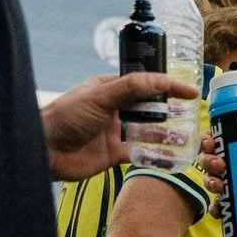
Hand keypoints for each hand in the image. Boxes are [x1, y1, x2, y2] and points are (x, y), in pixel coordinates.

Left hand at [41, 74, 199, 180]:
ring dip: (166, 133)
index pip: (144, 84)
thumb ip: (131, 88)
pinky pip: (140, 154)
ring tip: (186, 136)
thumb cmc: (66, 117)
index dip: (167, 86)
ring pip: (147, 131)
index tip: (189, 91)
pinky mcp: (113, 154)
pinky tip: (171, 157)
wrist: (44, 151)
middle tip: (192, 113)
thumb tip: (161, 79)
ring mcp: (115, 132)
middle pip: (149, 107)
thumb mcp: (100, 96)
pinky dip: (156, 155)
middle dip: (170, 110)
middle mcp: (114, 109)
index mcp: (109, 89)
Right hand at [201, 125, 236, 221]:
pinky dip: (215, 208)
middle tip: (220, 164)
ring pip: (208, 182)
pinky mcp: (229, 205)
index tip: (211, 142)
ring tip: (219, 184)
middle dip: (207, 161)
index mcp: (231, 150)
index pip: (212, 141)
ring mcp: (225, 186)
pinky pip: (217, 207)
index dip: (206, 140)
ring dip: (209, 182)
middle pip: (206, 161)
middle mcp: (224, 167)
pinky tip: (218, 209)